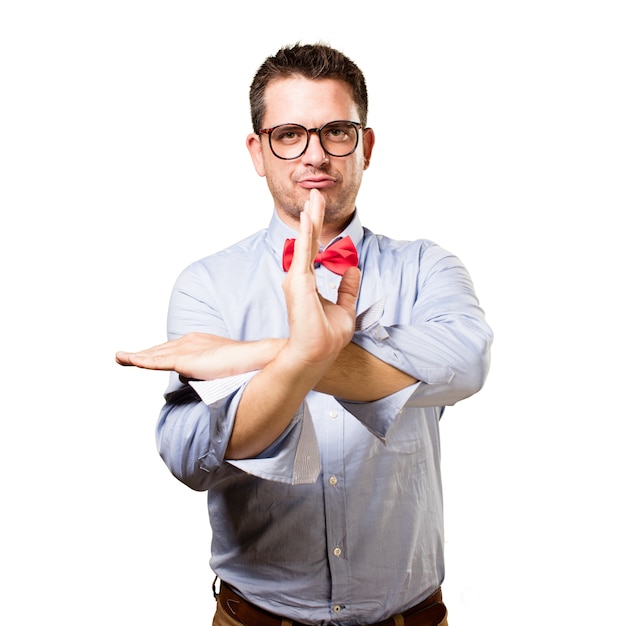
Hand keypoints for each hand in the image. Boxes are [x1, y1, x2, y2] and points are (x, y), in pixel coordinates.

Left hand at [116, 334, 283, 379]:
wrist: (256, 357)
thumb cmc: (245, 365)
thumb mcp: (222, 368)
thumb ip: (209, 372)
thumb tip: (203, 381)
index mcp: (199, 342)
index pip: (172, 349)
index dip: (156, 354)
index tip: (144, 357)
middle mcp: (190, 341)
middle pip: (159, 350)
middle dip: (141, 353)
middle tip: (122, 356)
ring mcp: (187, 349)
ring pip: (154, 354)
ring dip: (135, 356)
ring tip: (119, 357)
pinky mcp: (186, 360)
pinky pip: (156, 361)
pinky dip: (139, 360)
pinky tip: (127, 360)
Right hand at [281, 189, 359, 365]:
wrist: (318, 353)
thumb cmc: (327, 336)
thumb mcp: (346, 308)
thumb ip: (348, 288)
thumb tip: (353, 269)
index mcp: (308, 282)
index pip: (313, 249)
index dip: (317, 229)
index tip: (319, 208)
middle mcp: (299, 277)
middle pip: (308, 240)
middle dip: (313, 215)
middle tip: (316, 193)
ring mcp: (297, 278)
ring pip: (306, 241)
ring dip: (310, 218)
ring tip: (314, 196)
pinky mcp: (299, 281)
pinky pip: (304, 251)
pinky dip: (306, 232)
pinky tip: (307, 216)